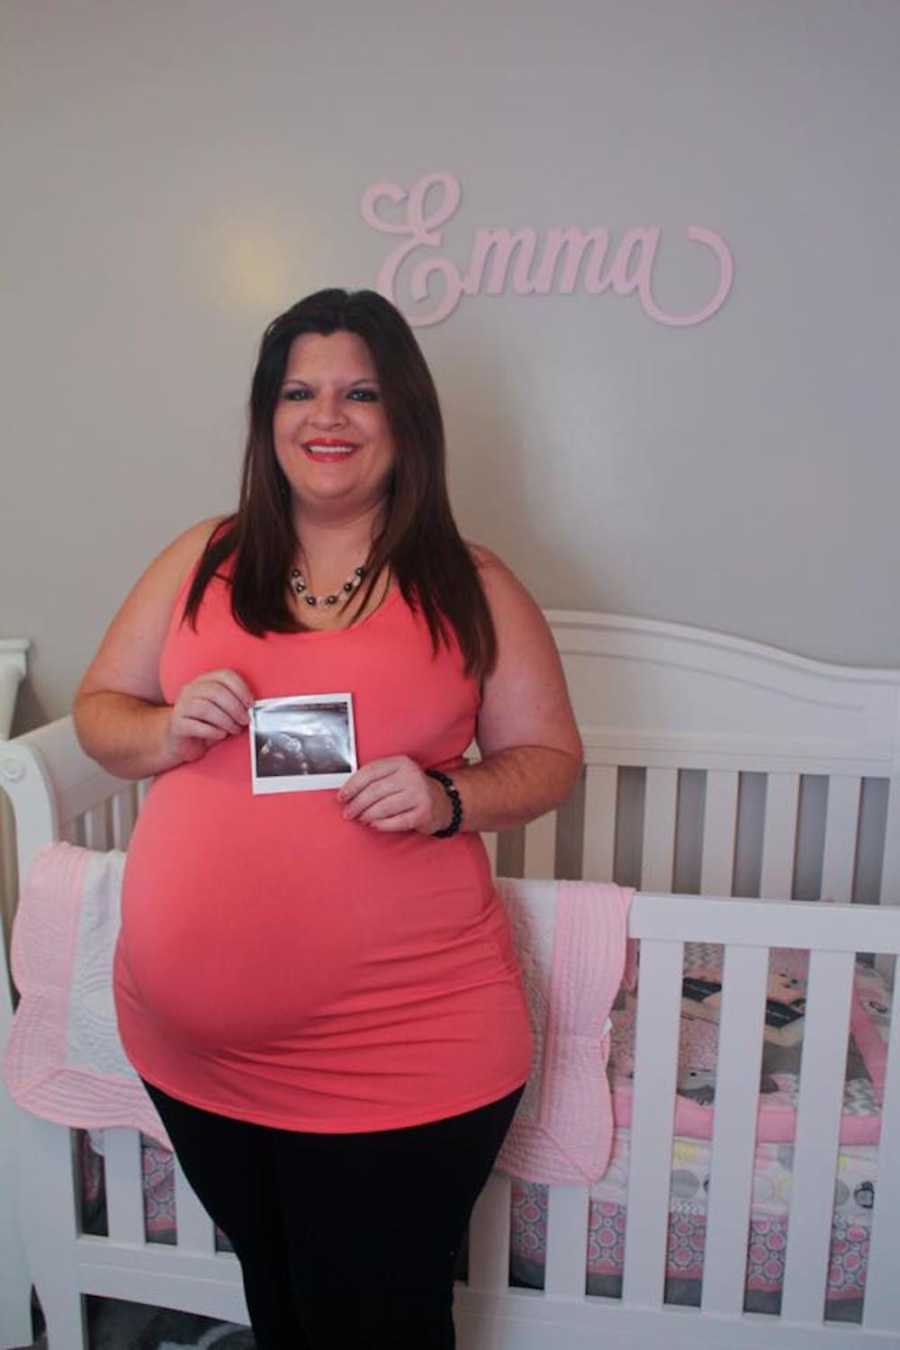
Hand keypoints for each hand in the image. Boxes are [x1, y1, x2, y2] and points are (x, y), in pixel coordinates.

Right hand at [165, 669, 252, 764]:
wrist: (180, 741)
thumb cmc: (206, 724)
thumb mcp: (222, 711)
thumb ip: (235, 704)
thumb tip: (254, 708)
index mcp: (204, 681)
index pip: (224, 675)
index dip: (241, 688)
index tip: (251, 704)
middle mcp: (190, 690)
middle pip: (216, 691)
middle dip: (235, 707)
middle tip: (245, 720)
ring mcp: (181, 706)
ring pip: (206, 708)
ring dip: (226, 720)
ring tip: (235, 729)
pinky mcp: (177, 724)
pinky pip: (196, 725)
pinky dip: (213, 731)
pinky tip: (221, 735)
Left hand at [338, 756, 452, 834]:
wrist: (441, 801)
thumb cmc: (411, 789)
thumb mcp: (396, 775)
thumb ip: (375, 779)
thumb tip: (347, 792)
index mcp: (401, 763)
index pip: (370, 772)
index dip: (352, 785)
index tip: (342, 796)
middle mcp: (411, 776)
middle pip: (375, 791)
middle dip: (357, 804)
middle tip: (348, 812)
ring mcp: (419, 794)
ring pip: (383, 807)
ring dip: (367, 815)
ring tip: (361, 818)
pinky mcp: (423, 812)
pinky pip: (396, 821)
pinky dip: (381, 825)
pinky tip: (375, 824)